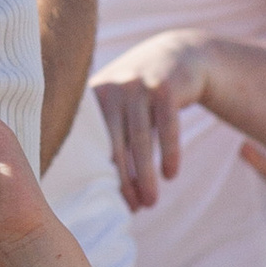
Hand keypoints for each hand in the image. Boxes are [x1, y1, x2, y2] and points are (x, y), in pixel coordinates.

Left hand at [92, 29, 214, 209]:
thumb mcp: (118, 109)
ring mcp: (137, 85)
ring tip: (151, 202)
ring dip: (146, 175)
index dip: (95, 176)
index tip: (104, 204)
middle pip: (113, 145)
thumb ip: (105, 140)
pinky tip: (171, 175)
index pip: (88, 144)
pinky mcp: (165, 85)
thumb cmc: (141, 97)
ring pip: (139, 139)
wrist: (177, 56)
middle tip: (133, 210)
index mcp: (91, 99)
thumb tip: (97, 193)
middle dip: (122, 182)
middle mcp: (110, 89)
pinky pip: (167, 126)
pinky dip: (169, 153)